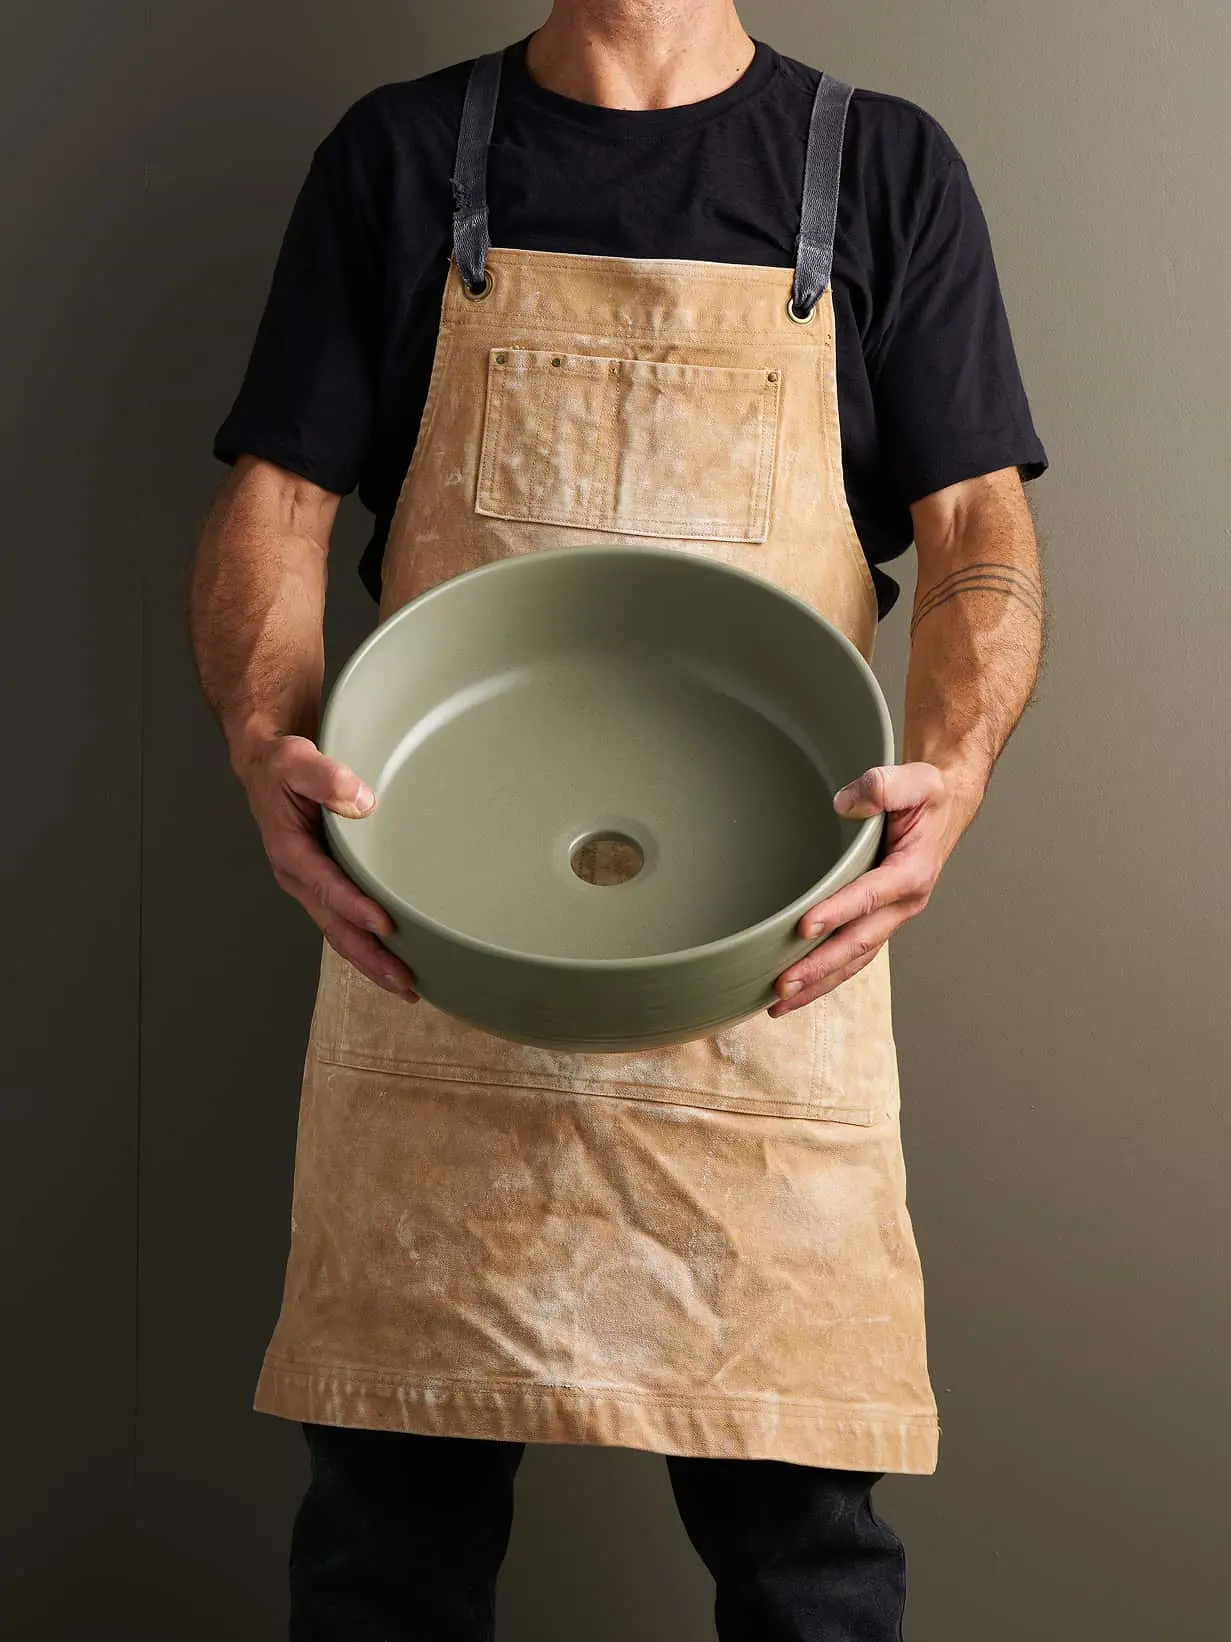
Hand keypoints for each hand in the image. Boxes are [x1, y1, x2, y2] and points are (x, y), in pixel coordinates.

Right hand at [237, 732, 418, 1000]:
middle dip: (370, 958)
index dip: (355, 908)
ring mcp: (314, 885)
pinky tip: (397, 956)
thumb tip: (362, 802)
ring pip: (343, 933)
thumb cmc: (281, 764)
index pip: (327, 887)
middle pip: (337, 928)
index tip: (386, 926)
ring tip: (408, 986)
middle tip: (406, 983)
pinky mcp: (328, 883)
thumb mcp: (296, 760)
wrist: (267, 766)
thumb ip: (325, 777)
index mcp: (291, 851)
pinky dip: (370, 944)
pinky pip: (348, 921)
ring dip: (373, 961)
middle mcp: (301, 877)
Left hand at [768, 762, 969, 1017]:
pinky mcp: (878, 920)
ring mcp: (890, 916)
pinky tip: (795, 991)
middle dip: (819, 967)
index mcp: (911, 871)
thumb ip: (882, 786)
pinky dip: (825, 976)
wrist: (944, 807)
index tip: (805, 927)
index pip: (870, 896)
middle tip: (781, 985)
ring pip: (854, 960)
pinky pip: (852, 956)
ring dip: (817, 983)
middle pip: (858, 943)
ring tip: (778, 1003)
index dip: (838, 912)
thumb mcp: (915, 779)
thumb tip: (844, 804)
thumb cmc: (926, 794)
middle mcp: (903, 903)